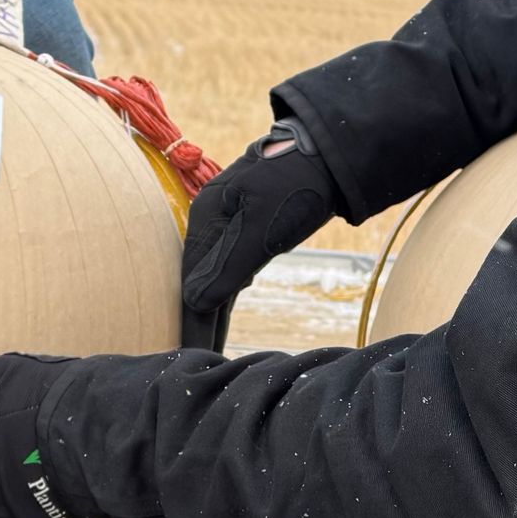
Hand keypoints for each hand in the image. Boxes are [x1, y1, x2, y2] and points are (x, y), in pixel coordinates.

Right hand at [181, 118, 342, 352]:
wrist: (330, 153)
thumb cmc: (297, 186)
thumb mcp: (264, 229)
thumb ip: (229, 266)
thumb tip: (193, 301)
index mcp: (206, 219)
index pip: (191, 282)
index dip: (190, 321)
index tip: (186, 357)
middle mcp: (211, 222)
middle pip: (198, 281)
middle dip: (196, 322)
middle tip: (193, 364)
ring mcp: (229, 225)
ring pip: (214, 278)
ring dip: (210, 313)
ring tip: (205, 352)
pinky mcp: (249, 229)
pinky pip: (230, 271)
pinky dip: (225, 295)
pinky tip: (219, 316)